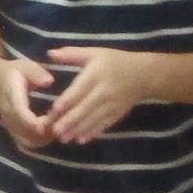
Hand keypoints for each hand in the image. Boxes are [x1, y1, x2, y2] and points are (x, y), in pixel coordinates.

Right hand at [0, 53, 55, 148]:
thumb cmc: (14, 73)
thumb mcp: (25, 66)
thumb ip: (36, 73)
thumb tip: (49, 81)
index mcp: (11, 97)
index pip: (18, 112)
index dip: (30, 121)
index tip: (44, 125)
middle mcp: (9, 115)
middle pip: (25, 131)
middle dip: (45, 130)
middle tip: (63, 122)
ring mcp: (10, 126)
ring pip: (28, 140)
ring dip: (45, 138)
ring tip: (61, 127)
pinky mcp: (14, 132)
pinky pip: (28, 143)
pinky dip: (41, 141)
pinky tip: (53, 133)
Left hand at [41, 46, 161, 142]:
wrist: (143, 74)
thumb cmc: (114, 61)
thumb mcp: (94, 53)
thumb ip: (71, 54)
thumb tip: (49, 53)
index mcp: (96, 74)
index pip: (79, 89)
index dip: (67, 100)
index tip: (54, 110)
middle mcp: (104, 90)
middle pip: (85, 107)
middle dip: (70, 120)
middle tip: (55, 131)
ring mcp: (112, 104)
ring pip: (93, 119)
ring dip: (78, 130)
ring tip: (63, 139)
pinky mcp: (118, 114)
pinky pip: (104, 125)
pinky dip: (93, 133)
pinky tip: (81, 140)